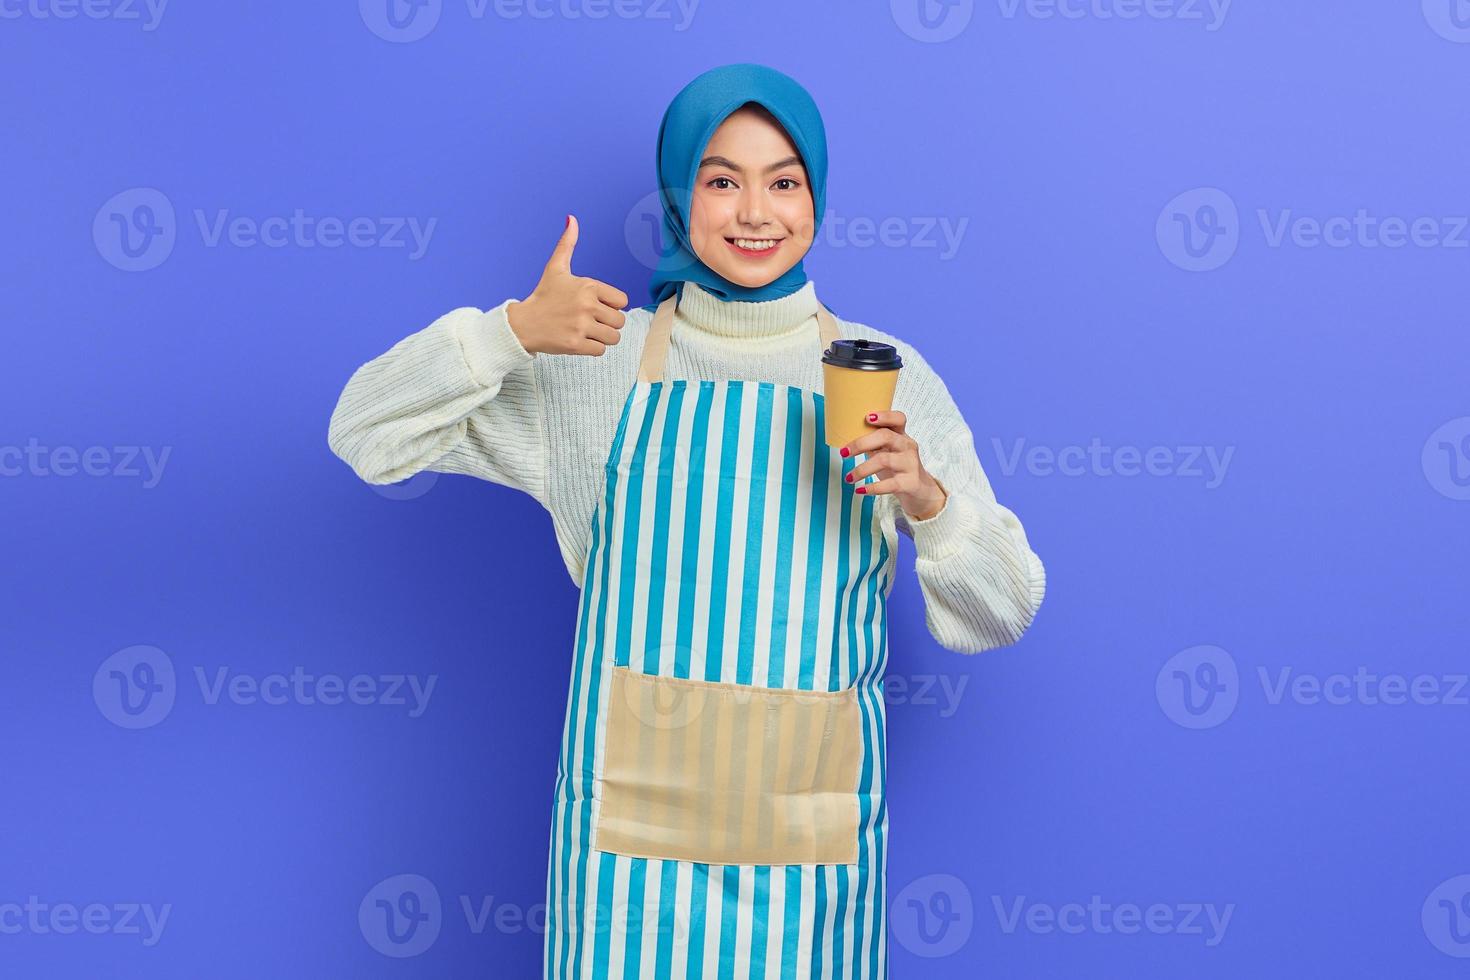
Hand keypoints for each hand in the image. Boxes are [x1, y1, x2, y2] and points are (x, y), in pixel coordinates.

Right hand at [506, 215, 629, 355]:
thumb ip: (567, 244)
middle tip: (590, 321)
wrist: (523, 323)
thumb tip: (572, 218)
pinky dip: (593, 348)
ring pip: (613, 337)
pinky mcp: (576, 344)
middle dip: (608, 323)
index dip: (611, 305)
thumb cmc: (543, 296)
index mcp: (587, 286)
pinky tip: (579, 340)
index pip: (622, 301)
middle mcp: (586, 305)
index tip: (595, 306)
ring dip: (603, 337)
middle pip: (620, 321)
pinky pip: (601, 350)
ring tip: (587, 331)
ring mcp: (581, 326)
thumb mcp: (556, 268)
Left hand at [839, 410, 947, 520]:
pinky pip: (890, 484)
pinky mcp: (910, 483)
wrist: (920, 490)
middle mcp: (908, 447)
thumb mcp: (889, 451)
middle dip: (861, 444)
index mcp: (901, 436)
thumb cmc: (898, 467)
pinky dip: (872, 488)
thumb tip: (844, 439)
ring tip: (848, 477)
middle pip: (885, 436)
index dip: (884, 416)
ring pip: (884, 460)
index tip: (866, 417)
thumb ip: (873, 443)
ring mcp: (910, 464)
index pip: (898, 419)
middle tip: (843, 453)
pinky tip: (860, 490)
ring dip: (861, 469)